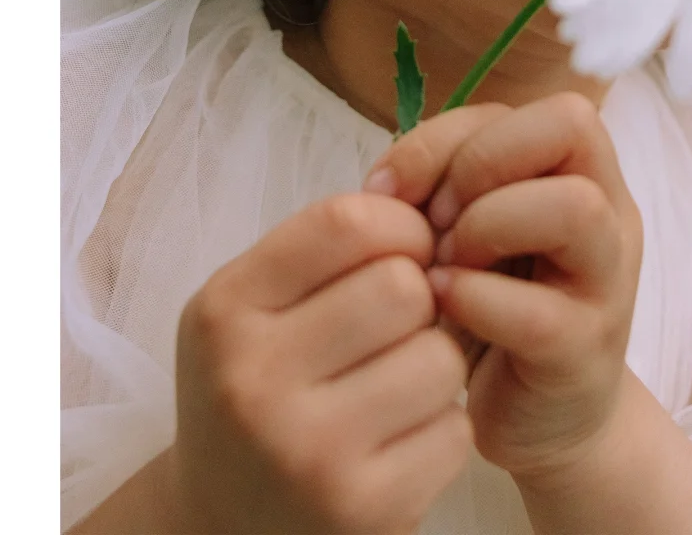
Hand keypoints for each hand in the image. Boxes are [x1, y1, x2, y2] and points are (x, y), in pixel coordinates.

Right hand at [171, 192, 472, 534]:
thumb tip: (430, 204)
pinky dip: (441, 428)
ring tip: (397, 380)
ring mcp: (308, 453)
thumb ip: (327, 247)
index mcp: (226, 310)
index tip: (405, 247)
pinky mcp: (363, 511)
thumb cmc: (258, 385)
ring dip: (435, 363)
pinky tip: (399, 438)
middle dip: (419, 295)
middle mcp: (255, 381)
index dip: (400, 223)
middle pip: (402, 287)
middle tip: (400, 322)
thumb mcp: (253, 303)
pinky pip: (455, 430)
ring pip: (439, 358)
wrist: (220, 523)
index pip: (346, 223)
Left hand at [362, 93, 644, 485]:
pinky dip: (476, 299)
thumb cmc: (493, 303)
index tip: (398, 187)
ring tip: (444, 262)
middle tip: (433, 223)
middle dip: (482, 163)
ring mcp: (608, 282)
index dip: (456, 134)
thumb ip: (438, 187)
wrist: (537, 417)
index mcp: (582, 170)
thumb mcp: (466, 226)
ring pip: (575, 207)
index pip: (537, 103)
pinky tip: (441, 305)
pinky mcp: (585, 354)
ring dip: (488, 224)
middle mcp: (610, 212)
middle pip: (572, 127)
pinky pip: (538, 312)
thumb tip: (380, 187)